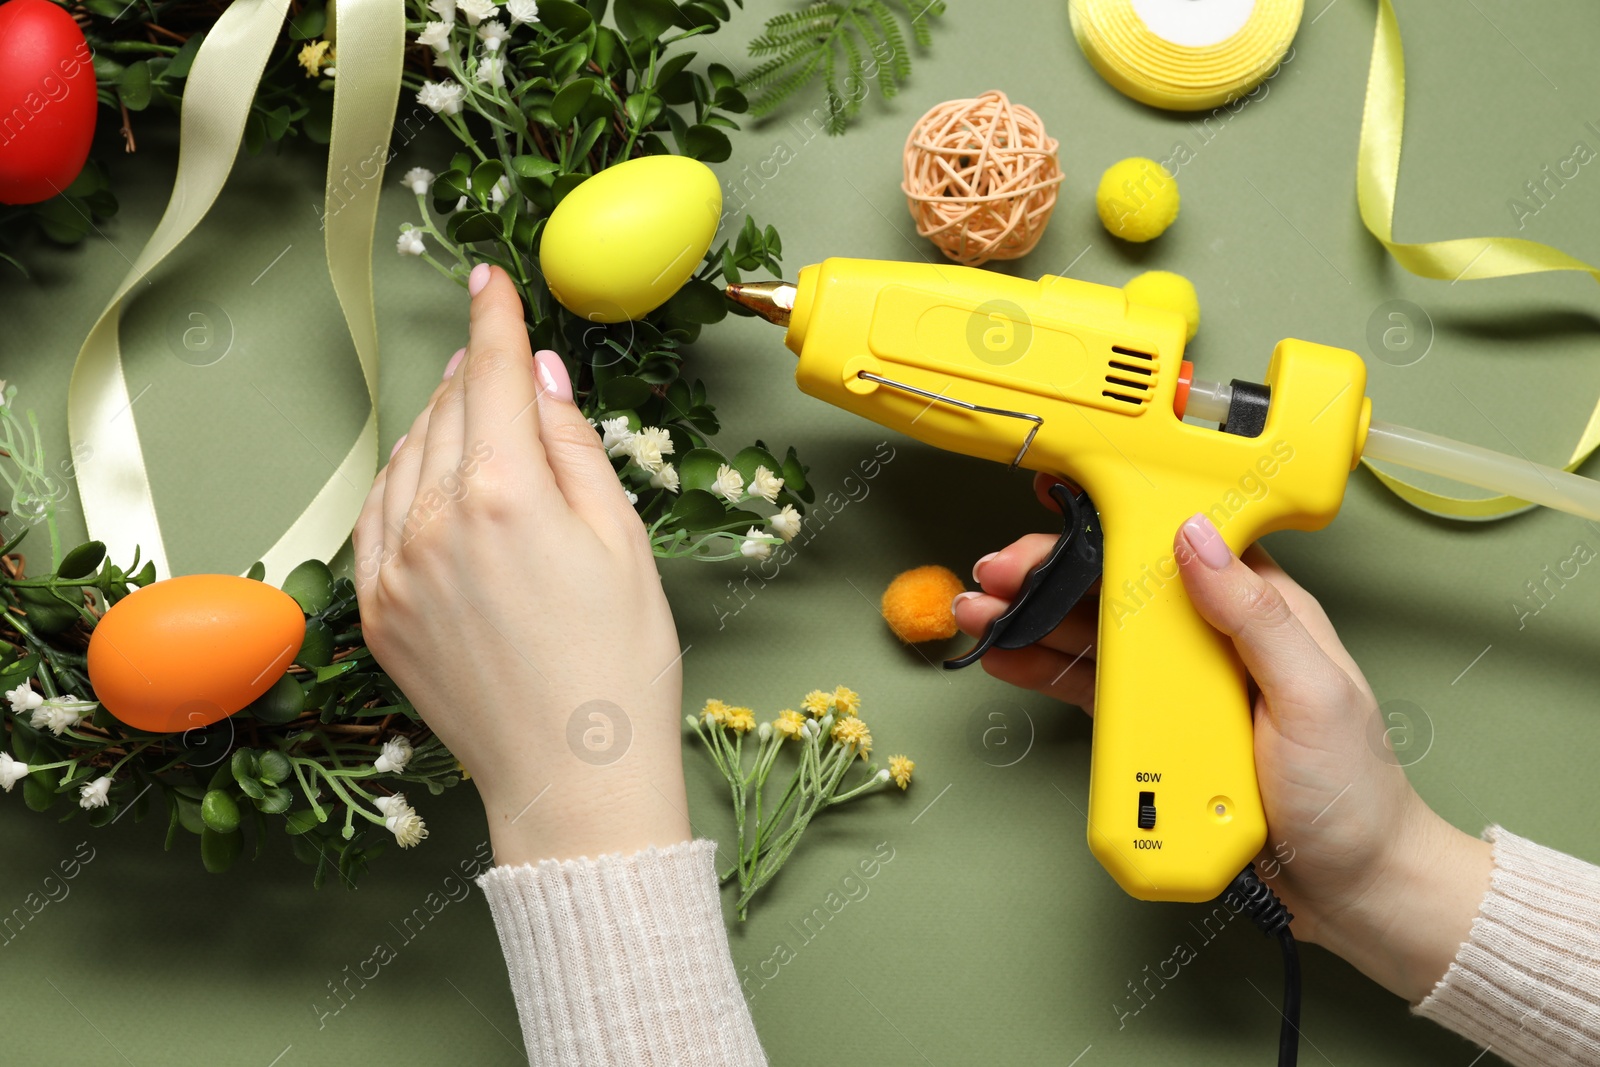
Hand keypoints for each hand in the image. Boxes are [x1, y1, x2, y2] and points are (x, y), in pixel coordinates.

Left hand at [351, 264, 689, 866]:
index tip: (490, 279)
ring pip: (405, 458)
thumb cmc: (619, 663)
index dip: (494, 320)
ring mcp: (395, 568)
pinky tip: (430, 482)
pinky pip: (377, 517)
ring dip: (436, 425)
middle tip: (497, 359)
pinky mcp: (377, 611)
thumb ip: (573, 446)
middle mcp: (435, 519)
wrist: (573, 779)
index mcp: (507, 493)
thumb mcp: (622, 541)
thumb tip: (540, 375)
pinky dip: (403, 482)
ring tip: (471, 418)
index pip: (493, 375)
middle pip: (446, 411)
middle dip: (472, 374)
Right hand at [953, 474, 1492, 1003]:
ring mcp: (1183, 690)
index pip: (1173, 549)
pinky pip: (1094, 694)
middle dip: (1049, 576)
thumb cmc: (1353, 794)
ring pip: (1095, 639)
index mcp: (1261, 610)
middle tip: (994, 578)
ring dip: (1035, 622)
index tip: (1055, 523)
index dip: (1108, 529)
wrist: (1355, 892)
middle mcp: (1214, 640)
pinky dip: (1047, 674)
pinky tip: (1010, 660)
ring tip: (982, 615)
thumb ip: (1254, 616)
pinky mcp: (1159, 736)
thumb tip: (1195, 537)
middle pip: (1118, 591)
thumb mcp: (1313, 695)